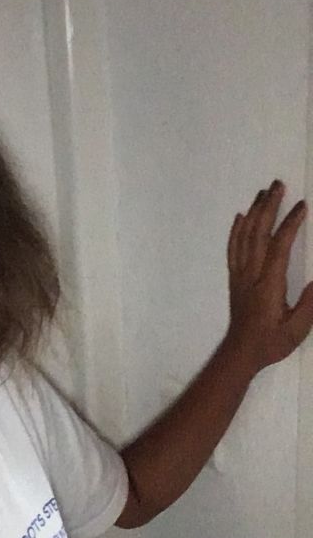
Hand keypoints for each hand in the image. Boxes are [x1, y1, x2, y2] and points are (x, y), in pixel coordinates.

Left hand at [226, 179, 312, 373]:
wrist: (240, 352)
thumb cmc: (272, 342)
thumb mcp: (298, 329)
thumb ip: (310, 304)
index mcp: (268, 285)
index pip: (278, 248)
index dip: (289, 225)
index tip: (301, 205)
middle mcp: (251, 275)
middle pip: (257, 235)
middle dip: (268, 208)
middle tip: (277, 184)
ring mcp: (240, 276)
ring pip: (243, 238)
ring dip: (253, 213)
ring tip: (262, 193)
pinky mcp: (234, 279)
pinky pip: (232, 250)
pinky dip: (235, 231)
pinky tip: (240, 217)